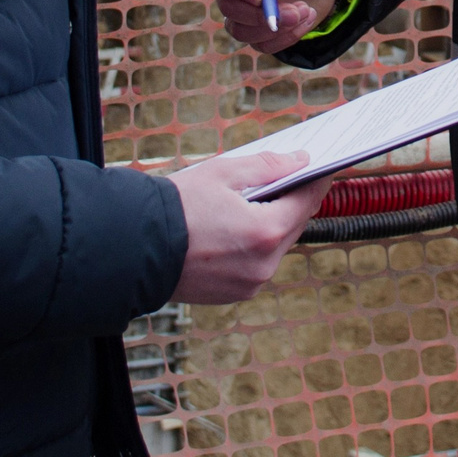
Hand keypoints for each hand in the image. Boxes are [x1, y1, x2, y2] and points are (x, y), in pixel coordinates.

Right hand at [164, 152, 332, 304]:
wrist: (133, 249)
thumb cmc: (175, 207)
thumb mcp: (222, 173)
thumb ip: (267, 166)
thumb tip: (300, 161)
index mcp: (265, 232)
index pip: (307, 199)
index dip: (317, 178)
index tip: (324, 164)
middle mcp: (264, 264)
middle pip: (294, 224)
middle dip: (292, 199)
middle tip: (290, 176)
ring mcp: (250, 284)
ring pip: (276, 246)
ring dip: (272, 223)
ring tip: (258, 200)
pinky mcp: (234, 295)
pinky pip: (257, 264)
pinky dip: (254, 245)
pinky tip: (238, 227)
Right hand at [198, 0, 346, 52]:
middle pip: (227, 7)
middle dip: (261, 14)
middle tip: (295, 10)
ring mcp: (243, 8)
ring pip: (241, 31)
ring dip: (275, 29)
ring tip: (305, 11)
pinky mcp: (259, 28)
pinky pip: (262, 44)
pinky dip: (286, 37)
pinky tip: (306, 19)